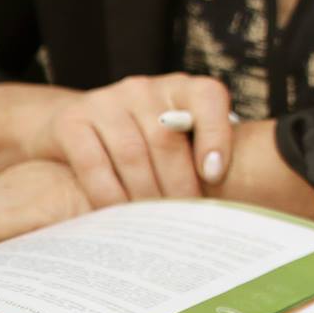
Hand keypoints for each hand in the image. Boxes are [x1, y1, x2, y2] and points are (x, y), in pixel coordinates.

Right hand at [25, 73, 235, 207]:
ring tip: (154, 224)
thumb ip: (201, 154)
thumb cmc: (143, 142)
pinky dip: (108, 194)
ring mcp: (106, 100)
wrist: (75, 127)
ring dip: (145, 195)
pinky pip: (93, 163)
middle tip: (184, 220)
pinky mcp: (72, 121)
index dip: (216, 135)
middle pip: (168, 137)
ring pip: (132, 153)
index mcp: (180, 87)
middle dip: (178, 184)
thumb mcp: (175, 138)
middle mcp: (144, 87)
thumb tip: (241, 194)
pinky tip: (117, 216)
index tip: (215, 175)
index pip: (208, 97)